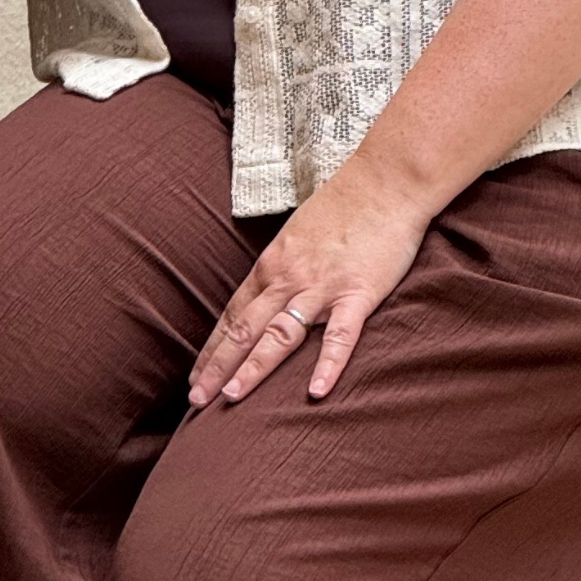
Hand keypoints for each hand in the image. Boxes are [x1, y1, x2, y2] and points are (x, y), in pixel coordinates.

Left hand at [188, 162, 437, 407]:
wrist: (385, 181)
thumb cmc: (343, 207)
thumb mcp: (298, 235)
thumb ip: (283, 267)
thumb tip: (268, 295)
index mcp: (271, 265)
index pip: (234, 314)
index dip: (213, 348)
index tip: (196, 376)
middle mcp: (287, 278)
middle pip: (245, 328)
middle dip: (218, 366)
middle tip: (196, 399)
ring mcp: (321, 287)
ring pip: (280, 334)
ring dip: (253, 368)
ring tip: (231, 398)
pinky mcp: (358, 292)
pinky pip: (339, 335)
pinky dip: (327, 364)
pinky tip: (315, 392)